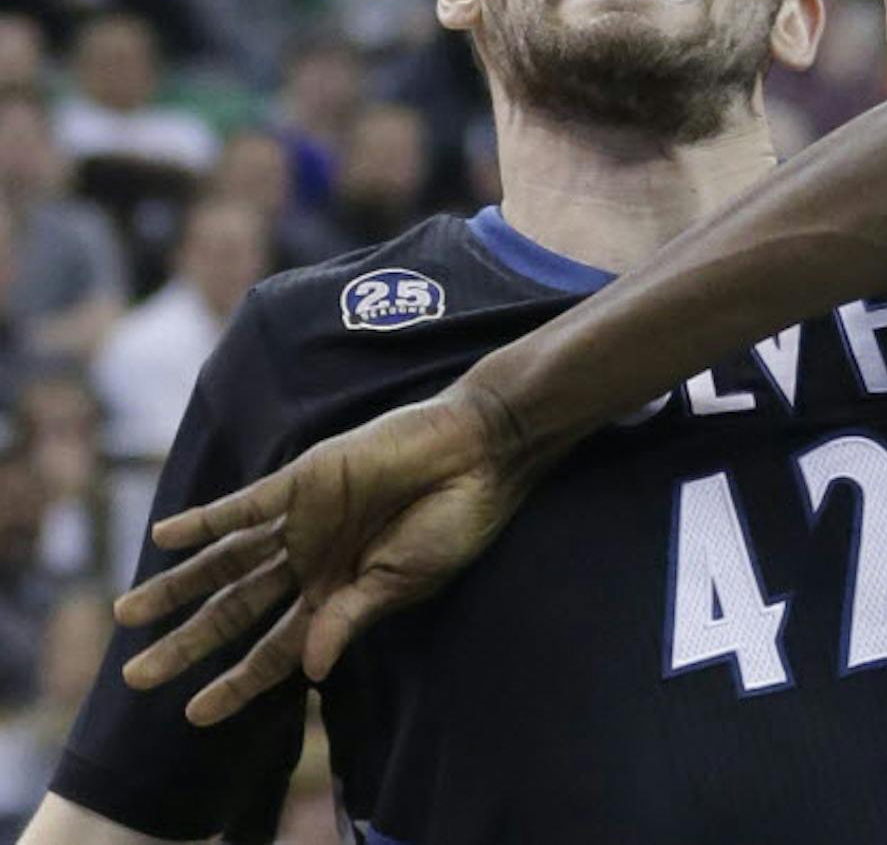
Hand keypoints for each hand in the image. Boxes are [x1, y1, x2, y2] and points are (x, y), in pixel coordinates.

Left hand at [112, 380, 533, 724]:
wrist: (477, 453)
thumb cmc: (454, 523)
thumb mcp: (403, 581)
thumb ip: (352, 618)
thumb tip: (313, 672)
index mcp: (341, 595)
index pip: (277, 648)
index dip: (238, 682)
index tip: (195, 715)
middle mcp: (313, 562)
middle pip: (235, 610)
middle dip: (187, 644)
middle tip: (136, 677)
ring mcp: (305, 521)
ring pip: (225, 562)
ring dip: (177, 586)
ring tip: (128, 613)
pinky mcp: (304, 480)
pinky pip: (243, 506)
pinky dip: (205, 521)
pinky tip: (166, 537)